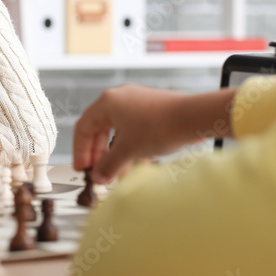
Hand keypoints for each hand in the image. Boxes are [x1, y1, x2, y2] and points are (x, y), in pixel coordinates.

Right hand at [72, 85, 236, 183]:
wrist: (194, 118)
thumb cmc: (160, 126)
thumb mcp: (128, 151)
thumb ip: (108, 166)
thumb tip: (99, 176)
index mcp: (107, 103)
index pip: (83, 128)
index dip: (80, 151)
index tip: (82, 168)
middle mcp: (119, 98)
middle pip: (99, 129)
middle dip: (98, 154)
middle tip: (98, 172)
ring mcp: (136, 102)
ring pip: (117, 131)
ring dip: (115, 153)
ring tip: (118, 172)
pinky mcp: (151, 108)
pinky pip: (132, 129)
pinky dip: (130, 146)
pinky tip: (136, 163)